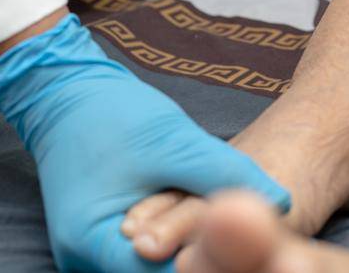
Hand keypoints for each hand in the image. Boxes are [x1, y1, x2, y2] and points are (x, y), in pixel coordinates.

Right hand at [0, 16, 288, 272]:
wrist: (66, 93)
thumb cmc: (113, 114)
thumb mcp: (175, 142)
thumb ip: (225, 173)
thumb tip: (282, 201)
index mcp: (93, 243)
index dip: (211, 264)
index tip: (251, 247)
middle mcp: (86, 261)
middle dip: (205, 261)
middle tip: (252, 243)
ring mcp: (94, 255)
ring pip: (155, 267)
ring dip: (194, 252)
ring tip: (236, 237)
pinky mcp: (107, 242)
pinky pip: (148, 256)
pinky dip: (180, 244)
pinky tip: (212, 230)